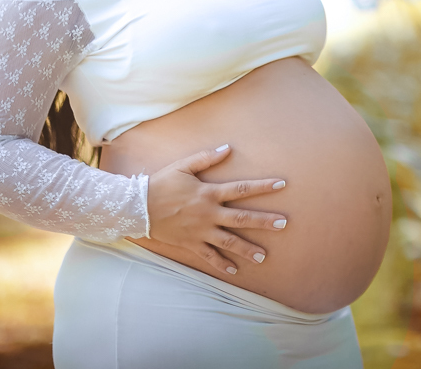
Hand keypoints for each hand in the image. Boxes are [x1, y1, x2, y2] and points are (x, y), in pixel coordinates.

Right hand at [146, 144, 286, 275]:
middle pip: (242, 218)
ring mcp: (200, 231)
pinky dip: (221, 264)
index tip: (282, 185)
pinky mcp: (190, 244)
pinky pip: (209, 256)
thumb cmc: (161, 183)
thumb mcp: (183, 166)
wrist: (137, 207)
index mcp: (209, 193)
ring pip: (229, 242)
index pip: (242, 189)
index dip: (263, 187)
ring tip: (264, 256)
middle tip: (283, 224)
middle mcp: (209, 213)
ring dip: (247, 249)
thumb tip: (228, 148)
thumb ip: (206, 158)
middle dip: (264, 221)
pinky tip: (235, 271)